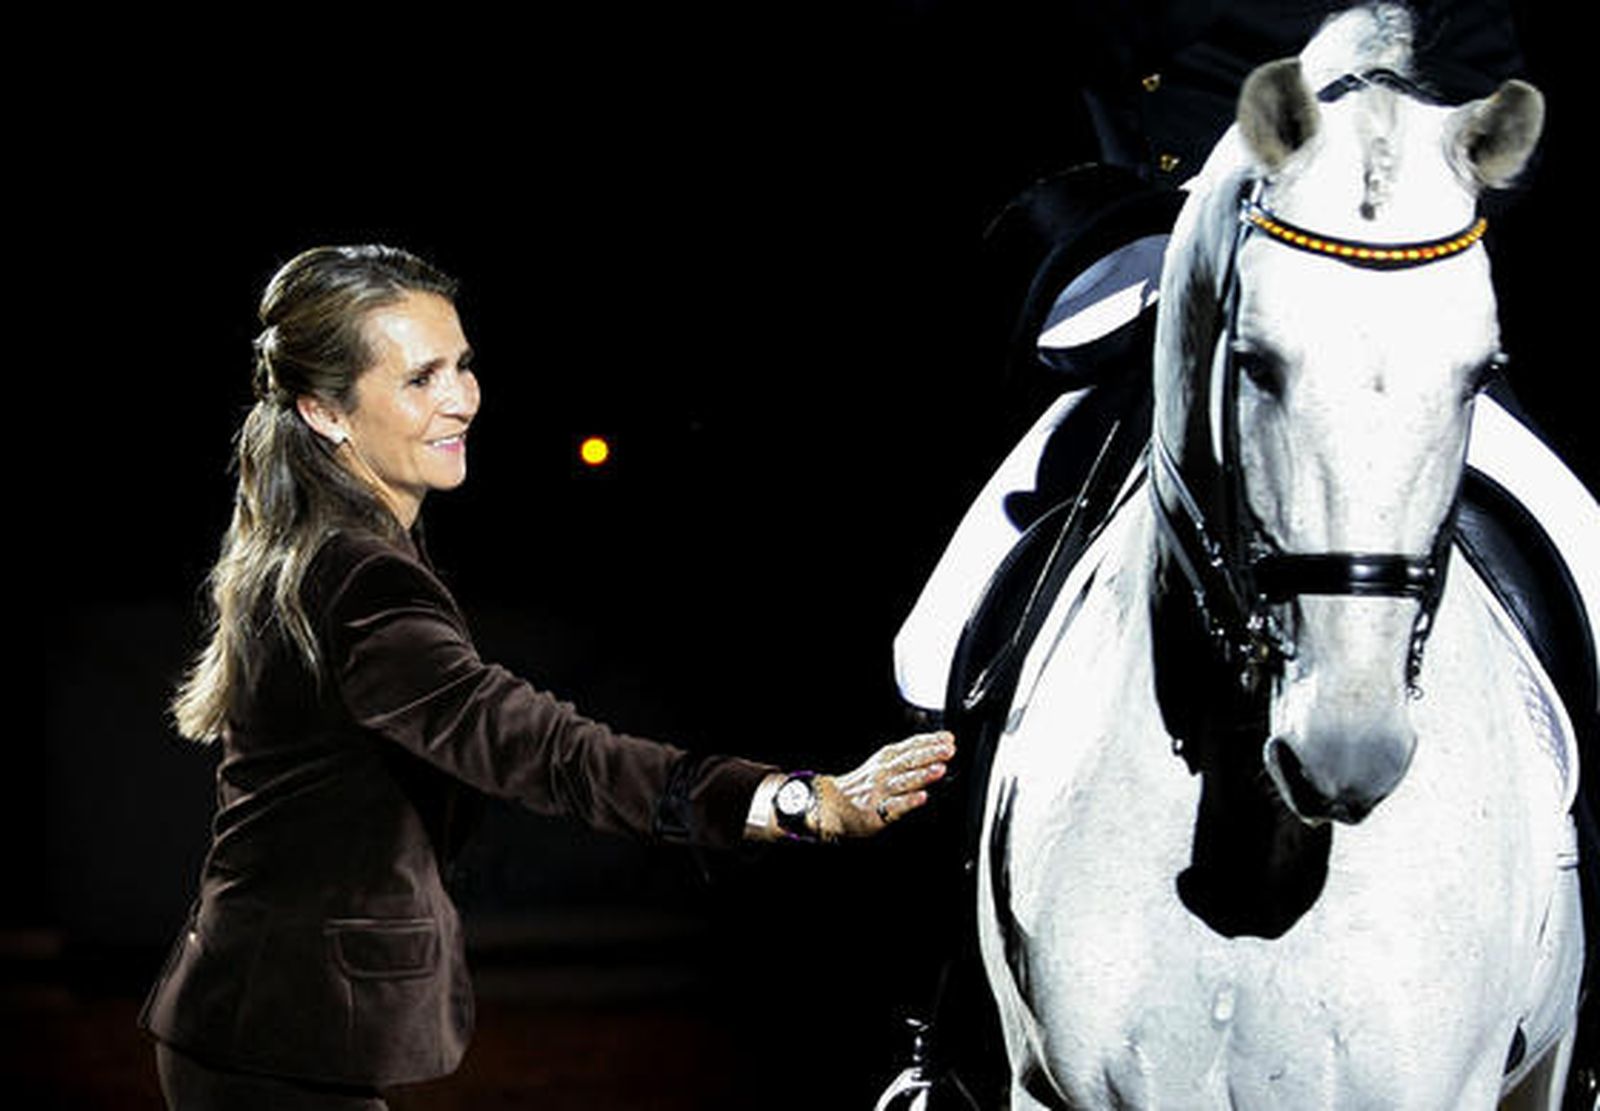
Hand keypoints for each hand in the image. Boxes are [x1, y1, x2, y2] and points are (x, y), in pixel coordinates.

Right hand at [813, 730, 954, 840]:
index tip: (948, 738)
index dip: (930, 741)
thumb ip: (907, 756)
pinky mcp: (877, 811)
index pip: (911, 746)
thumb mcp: (883, 762)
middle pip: (909, 761)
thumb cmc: (863, 785)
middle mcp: (884, 772)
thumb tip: (938, 747)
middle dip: (930, 754)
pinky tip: (921, 798)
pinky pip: (895, 806)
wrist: (833, 804)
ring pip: (903, 781)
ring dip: (922, 775)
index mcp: (887, 758)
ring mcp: (880, 791)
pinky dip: (908, 801)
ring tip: (939, 770)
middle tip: (948, 750)